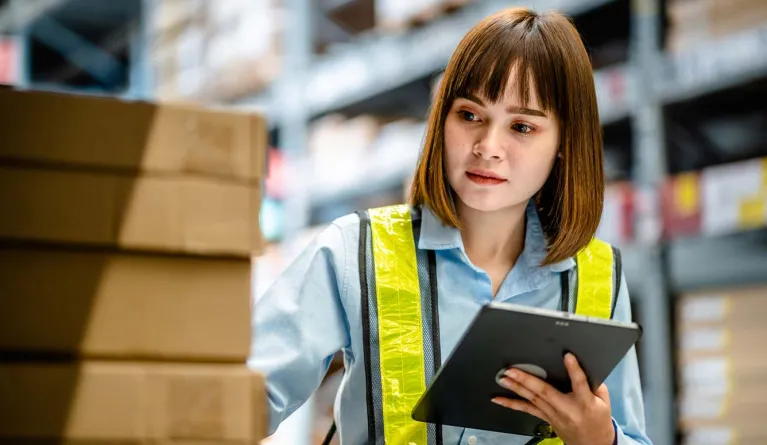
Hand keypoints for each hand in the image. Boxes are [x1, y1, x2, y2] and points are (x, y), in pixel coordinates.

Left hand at [491, 353, 614, 444]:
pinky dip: (511, 404)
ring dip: (516, 388)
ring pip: (532, 399)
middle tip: (512, 370)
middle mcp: (566, 408)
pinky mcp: (545, 417)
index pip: (579, 384)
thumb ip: (594, 383)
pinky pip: (526, 410)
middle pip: (545, 392)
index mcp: (585, 402)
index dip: (574, 370)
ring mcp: (553, 414)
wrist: (592, 443)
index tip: (567, 356)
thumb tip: (582, 363)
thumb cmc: (597, 418)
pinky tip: (498, 399)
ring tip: (503, 378)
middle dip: (527, 380)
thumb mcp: (603, 400)